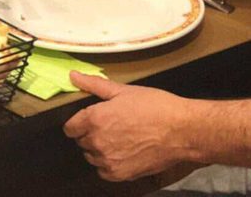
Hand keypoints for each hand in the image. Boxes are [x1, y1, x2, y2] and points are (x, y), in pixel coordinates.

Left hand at [63, 72, 190, 180]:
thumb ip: (94, 85)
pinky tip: (124, 151)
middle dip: (91, 133)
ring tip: (121, 138)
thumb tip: (74, 76)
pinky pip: (103, 171)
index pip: (70, 127)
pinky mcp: (119, 175)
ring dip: (100, 148)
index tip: (91, 118)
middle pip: (81, 141)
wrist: (181, 131)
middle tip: (112, 125)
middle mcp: (97, 142)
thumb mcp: (124, 91)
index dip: (79, 121)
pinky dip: (110, 163)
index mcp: (95, 119)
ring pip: (92, 156)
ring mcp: (107, 161)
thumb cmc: (155, 106)